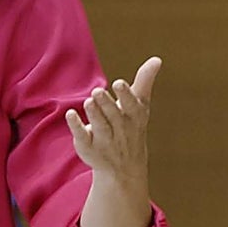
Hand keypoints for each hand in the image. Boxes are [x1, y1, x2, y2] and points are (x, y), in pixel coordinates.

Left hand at [65, 57, 160, 181]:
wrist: (124, 167)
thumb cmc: (131, 126)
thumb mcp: (139, 106)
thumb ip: (144, 82)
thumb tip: (157, 59)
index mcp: (133, 116)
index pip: (131, 105)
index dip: (125, 95)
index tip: (118, 83)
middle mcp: (120, 129)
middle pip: (112, 115)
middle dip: (105, 103)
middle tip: (97, 92)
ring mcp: (104, 140)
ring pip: (99, 125)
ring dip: (93, 113)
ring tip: (89, 102)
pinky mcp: (88, 146)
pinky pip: (82, 136)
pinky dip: (76, 126)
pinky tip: (70, 114)